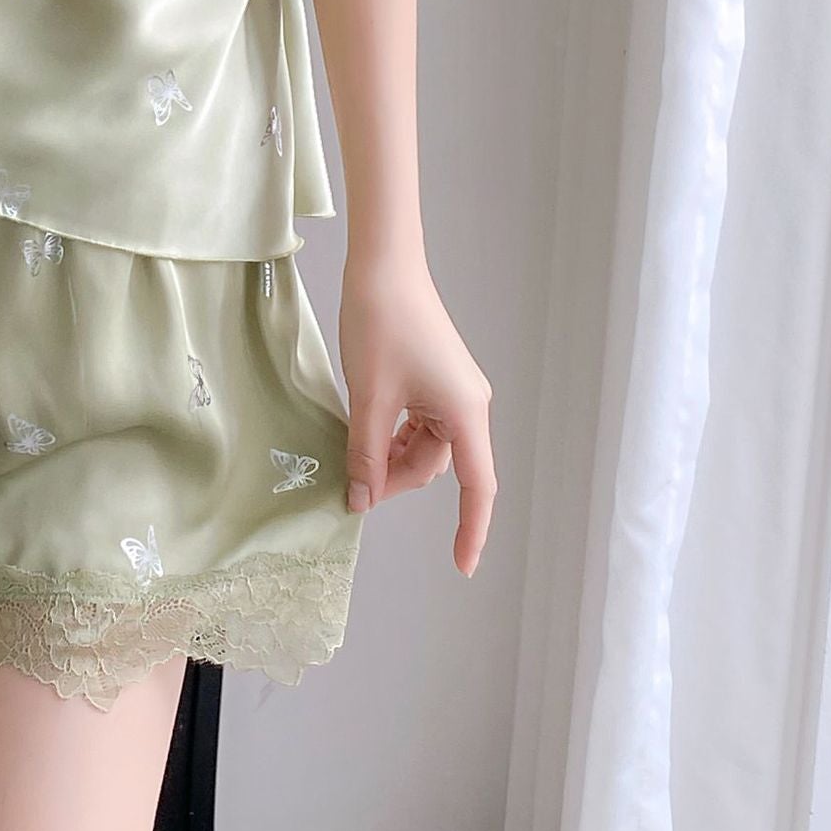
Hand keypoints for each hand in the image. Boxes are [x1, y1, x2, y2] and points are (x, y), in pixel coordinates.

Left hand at [338, 261, 495, 575]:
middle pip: (439, 466)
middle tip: (354, 486)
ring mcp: (452, 390)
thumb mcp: (369, 397)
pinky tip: (365, 433)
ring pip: (425, 446)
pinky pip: (419, 422)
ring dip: (392, 457)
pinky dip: (393, 435)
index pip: (477, 486)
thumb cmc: (382, 324)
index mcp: (466, 411)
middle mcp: (468, 404)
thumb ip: (366, 455)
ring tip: (354, 456)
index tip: (462, 566)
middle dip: (398, 480)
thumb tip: (362, 501)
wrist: (383, 264)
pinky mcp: (435, 377)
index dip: (471, 529)